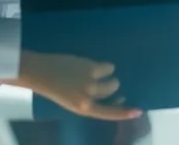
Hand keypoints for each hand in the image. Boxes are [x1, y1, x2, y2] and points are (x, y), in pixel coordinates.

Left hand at [16, 51, 141, 120]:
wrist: (39, 72)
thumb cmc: (55, 88)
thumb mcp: (73, 100)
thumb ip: (90, 99)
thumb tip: (112, 93)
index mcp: (83, 108)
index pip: (108, 113)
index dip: (125, 112)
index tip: (138, 110)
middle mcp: (89, 96)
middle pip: (113, 90)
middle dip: (111, 85)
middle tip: (102, 81)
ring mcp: (90, 81)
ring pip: (112, 78)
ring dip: (108, 75)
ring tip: (96, 71)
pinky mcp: (89, 66)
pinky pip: (107, 66)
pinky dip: (104, 66)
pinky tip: (92, 64)